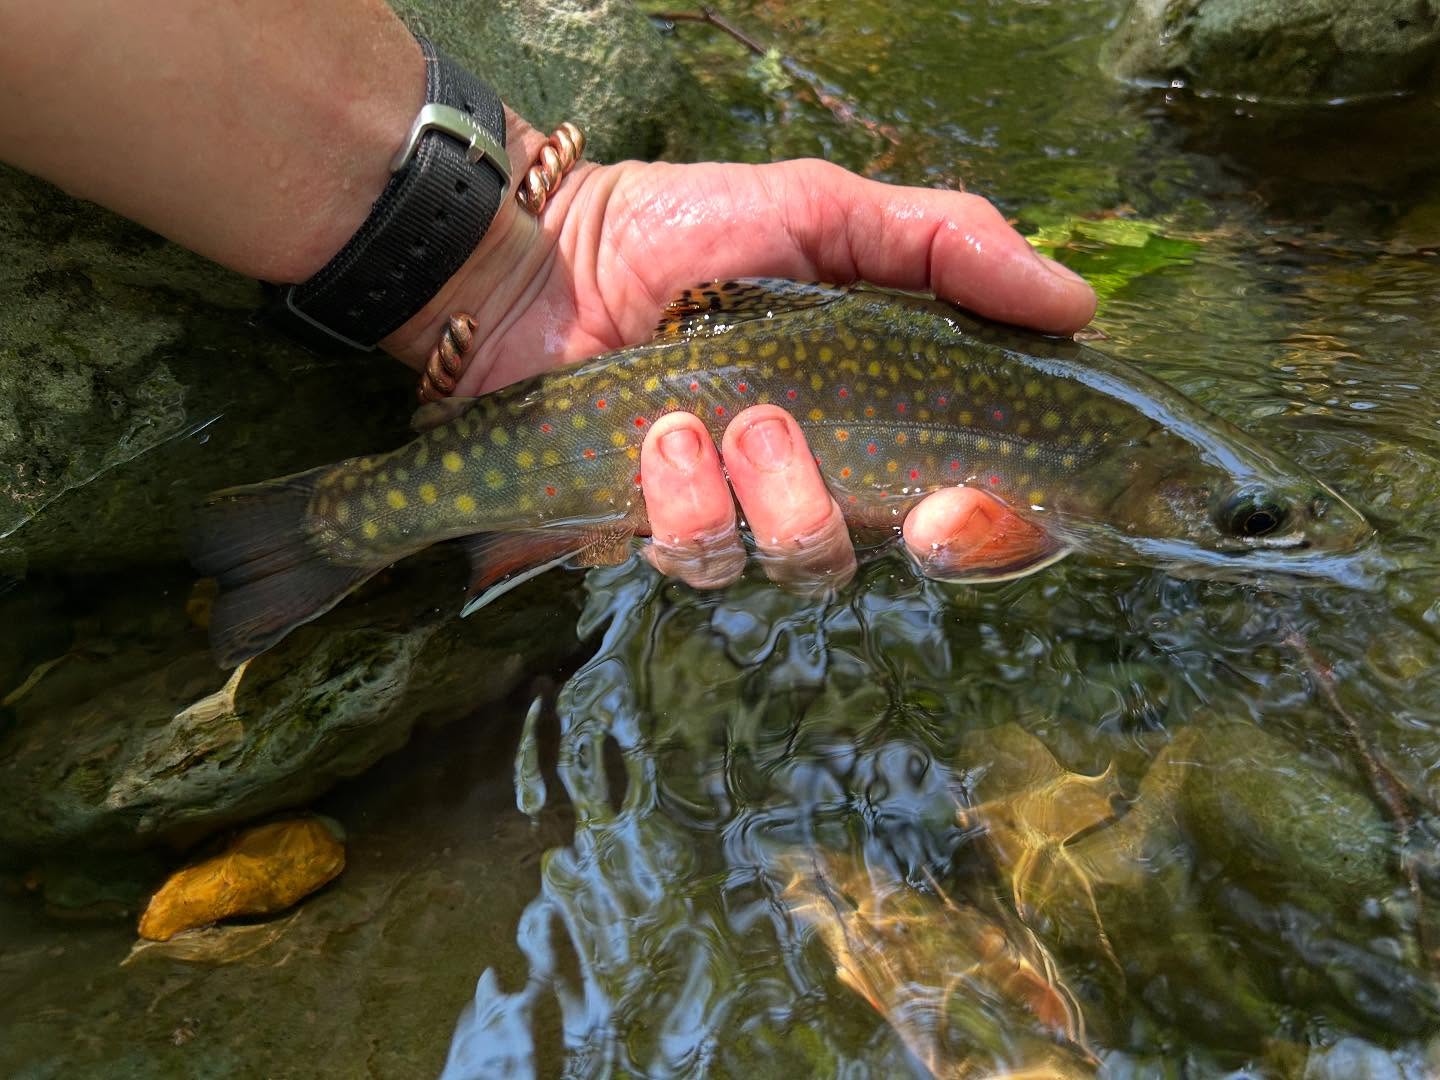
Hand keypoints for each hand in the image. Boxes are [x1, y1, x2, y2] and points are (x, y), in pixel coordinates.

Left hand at [383, 112, 1095, 591]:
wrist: (548, 257)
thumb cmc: (689, 228)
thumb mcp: (827, 210)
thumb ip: (947, 245)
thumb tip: (1076, 304)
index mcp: (885, 406)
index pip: (978, 497)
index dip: (1000, 528)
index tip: (974, 507)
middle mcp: (829, 472)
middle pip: (897, 553)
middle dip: (896, 529)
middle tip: (871, 481)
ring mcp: (747, 512)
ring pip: (800, 563)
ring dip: (778, 498)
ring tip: (726, 418)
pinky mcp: (668, 532)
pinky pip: (704, 559)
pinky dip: (687, 502)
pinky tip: (662, 437)